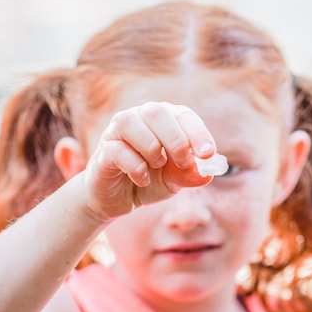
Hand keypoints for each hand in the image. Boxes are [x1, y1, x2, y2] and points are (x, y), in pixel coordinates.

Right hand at [81, 102, 218, 219]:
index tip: (208, 154)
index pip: (183, 115)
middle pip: (156, 112)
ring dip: (151, 148)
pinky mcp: (103, 150)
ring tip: (157, 167)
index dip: (198, 133)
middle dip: (175, 139)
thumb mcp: (175, 180)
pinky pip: (117, 151)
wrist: (119, 199)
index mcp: (164, 119)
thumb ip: (190, 175)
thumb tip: (207, 174)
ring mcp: (117, 131)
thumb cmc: (150, 181)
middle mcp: (139, 118)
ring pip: (131, 124)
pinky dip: (135, 167)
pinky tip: (142, 179)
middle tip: (184, 162)